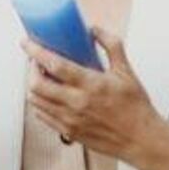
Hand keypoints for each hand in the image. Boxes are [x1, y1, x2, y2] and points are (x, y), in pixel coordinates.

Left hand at [23, 27, 164, 164]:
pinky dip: (39, 103)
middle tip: (35, 61)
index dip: (36, 52)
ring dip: (33, 86)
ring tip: (41, 77)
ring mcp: (70, 120)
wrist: (140, 139)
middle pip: (37, 85)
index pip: (54, 65)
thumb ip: (111, 46)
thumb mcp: (126, 71)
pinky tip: (48, 96)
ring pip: (36, 101)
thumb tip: (94, 30)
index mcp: (91, 85)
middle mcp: (77, 103)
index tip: (28, 43)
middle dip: (31, 69)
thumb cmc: (135, 107)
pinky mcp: (69, 132)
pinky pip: (42, 116)